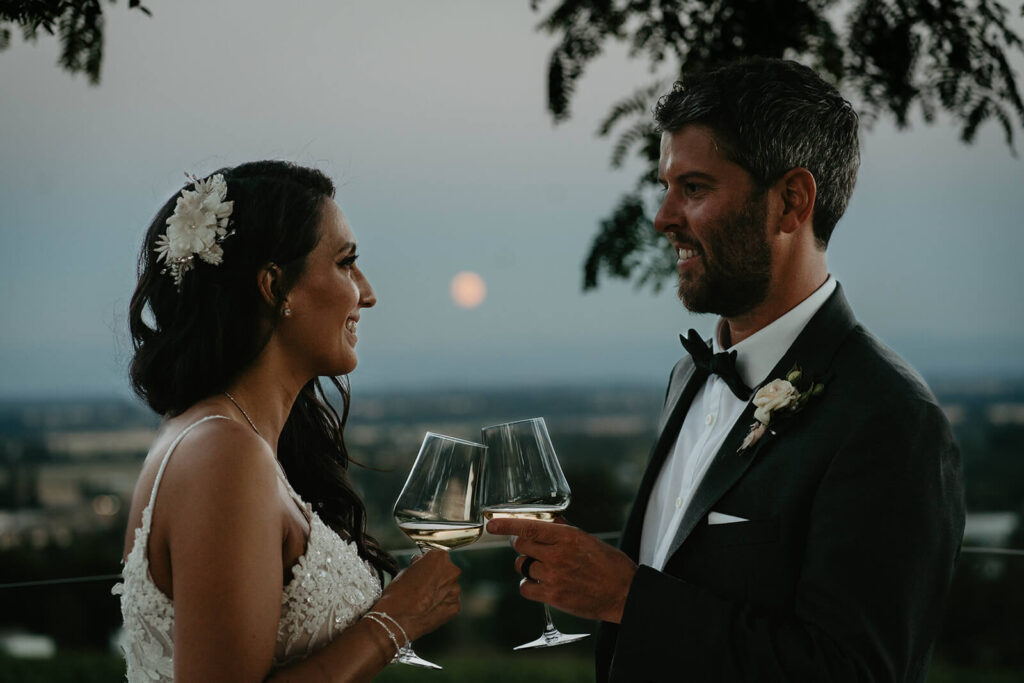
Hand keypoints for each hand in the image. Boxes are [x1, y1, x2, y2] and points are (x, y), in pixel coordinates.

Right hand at [372, 550, 460, 640]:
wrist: (396, 619)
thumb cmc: (398, 594)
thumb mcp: (405, 572)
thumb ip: (419, 566)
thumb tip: (419, 563)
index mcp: (440, 558)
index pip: (438, 558)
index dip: (430, 566)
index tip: (423, 572)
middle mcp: (452, 571)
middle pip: (447, 572)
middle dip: (438, 578)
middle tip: (424, 588)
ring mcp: (455, 590)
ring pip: (450, 588)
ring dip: (441, 592)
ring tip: (425, 601)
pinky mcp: (455, 607)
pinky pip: (450, 603)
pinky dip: (442, 606)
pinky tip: (429, 610)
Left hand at [486, 518, 636, 622]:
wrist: (624, 593)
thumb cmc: (609, 564)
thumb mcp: (588, 539)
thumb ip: (564, 531)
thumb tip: (548, 521)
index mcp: (567, 536)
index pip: (529, 527)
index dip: (506, 525)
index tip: (492, 524)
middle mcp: (558, 555)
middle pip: (520, 546)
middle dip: (522, 546)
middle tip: (531, 549)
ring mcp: (554, 576)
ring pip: (522, 567)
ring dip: (528, 567)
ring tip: (545, 569)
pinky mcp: (553, 596)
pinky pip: (526, 588)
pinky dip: (530, 585)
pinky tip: (542, 584)